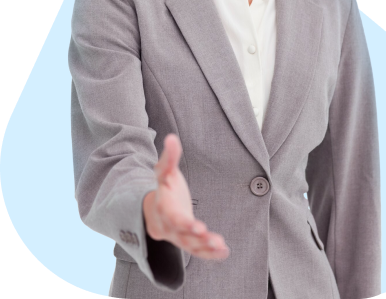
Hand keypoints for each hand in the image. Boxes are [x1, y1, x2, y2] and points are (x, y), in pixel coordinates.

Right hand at [143, 133, 229, 260]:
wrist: (154, 209)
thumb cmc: (163, 188)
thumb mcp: (164, 172)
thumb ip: (169, 157)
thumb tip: (171, 137)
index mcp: (162, 208)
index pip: (172, 217)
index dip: (184, 223)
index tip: (198, 226)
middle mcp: (168, 226)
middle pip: (181, 234)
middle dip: (195, 237)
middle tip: (209, 237)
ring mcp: (178, 236)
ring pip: (190, 246)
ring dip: (205, 247)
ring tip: (220, 245)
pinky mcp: (187, 242)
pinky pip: (198, 251)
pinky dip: (210, 254)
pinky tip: (224, 251)